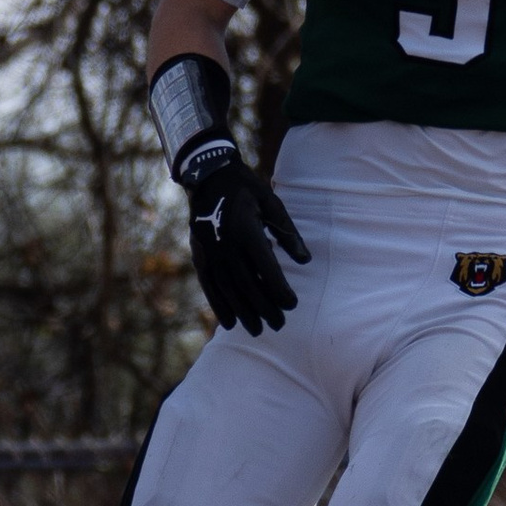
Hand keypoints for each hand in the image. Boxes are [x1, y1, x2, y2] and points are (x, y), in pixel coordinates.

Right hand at [181, 136, 310, 335]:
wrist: (208, 175)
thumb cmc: (246, 188)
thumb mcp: (272, 203)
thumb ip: (288, 232)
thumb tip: (305, 261)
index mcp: (247, 230)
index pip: (266, 268)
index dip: (279, 290)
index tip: (292, 305)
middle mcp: (226, 245)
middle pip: (248, 285)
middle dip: (265, 308)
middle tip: (280, 325)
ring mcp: (210, 252)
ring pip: (228, 289)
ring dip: (243, 313)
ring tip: (257, 330)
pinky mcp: (199, 255)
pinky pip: (209, 286)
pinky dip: (219, 306)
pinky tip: (229, 323)